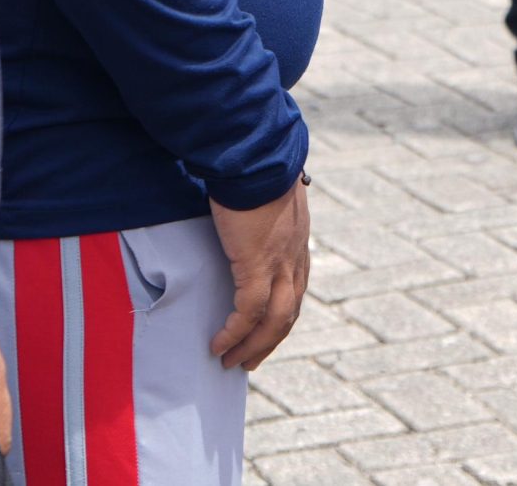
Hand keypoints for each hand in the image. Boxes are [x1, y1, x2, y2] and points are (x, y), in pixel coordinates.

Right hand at [208, 179, 310, 370]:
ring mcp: (279, 262)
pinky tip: (219, 345)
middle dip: (269, 341)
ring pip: (274, 320)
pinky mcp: (257, 264)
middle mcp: (294, 256)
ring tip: (233, 362)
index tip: (265, 332)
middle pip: (289, 312)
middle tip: (249, 361)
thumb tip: (241, 212)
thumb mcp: (264, 195)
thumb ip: (259, 212)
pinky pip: (248, 312)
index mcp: (297, 242)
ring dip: (253, 346)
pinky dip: (235, 333)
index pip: (296, 289)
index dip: (281, 315)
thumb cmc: (253, 168)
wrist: (255, 154)